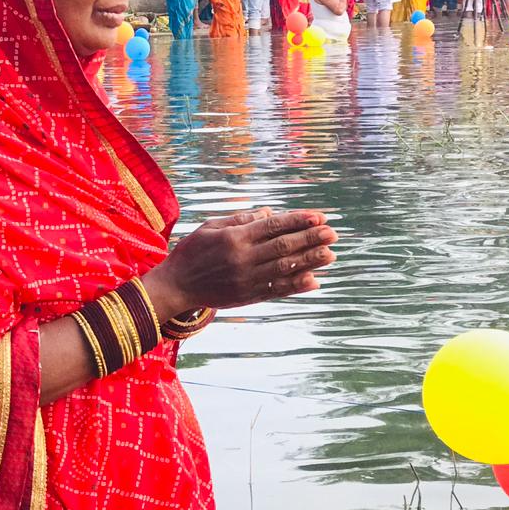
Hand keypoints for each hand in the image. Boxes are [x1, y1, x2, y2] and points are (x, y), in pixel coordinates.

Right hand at [143, 208, 337, 317]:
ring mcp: (246, 279)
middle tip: (333, 233)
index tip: (319, 216)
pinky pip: (276, 290)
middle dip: (311, 238)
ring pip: (284, 268)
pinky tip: (313, 281)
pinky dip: (296, 286)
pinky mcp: (247, 296)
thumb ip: (240, 219)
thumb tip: (270, 213)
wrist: (176, 286)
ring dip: (310, 262)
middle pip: (283, 247)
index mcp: (234, 237)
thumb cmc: (192, 251)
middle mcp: (242, 258)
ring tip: (330, 254)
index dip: (298, 221)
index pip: (273, 226)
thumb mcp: (211, 227)